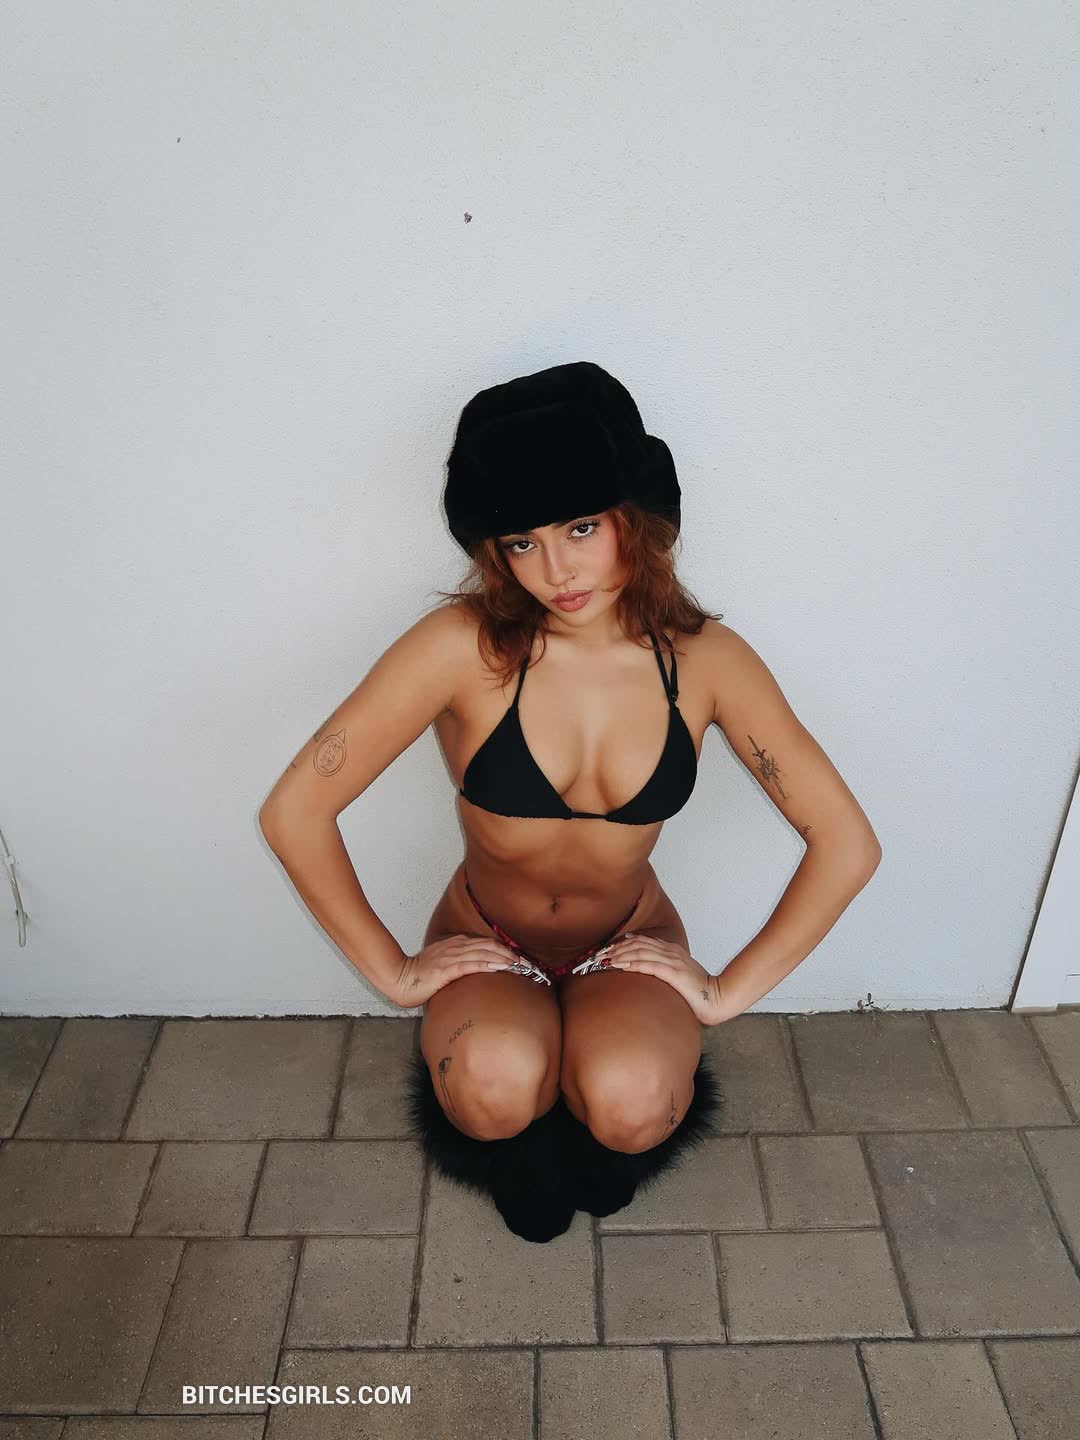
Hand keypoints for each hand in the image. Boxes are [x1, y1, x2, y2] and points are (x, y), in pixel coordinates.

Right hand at [392, 933, 535, 1006]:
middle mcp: (456, 946)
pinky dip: (488, 964)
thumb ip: (458, 965)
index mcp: (455, 944)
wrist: (399, 978)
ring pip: (485, 953)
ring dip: (505, 959)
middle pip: (490, 946)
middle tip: (527, 965)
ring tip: (521, 966)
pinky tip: (500, 967)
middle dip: (511, 954)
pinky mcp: (447, 968)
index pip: (487, 944)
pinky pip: (472, 964)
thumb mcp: (442, 966)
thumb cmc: (419, 977)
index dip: (505, 950)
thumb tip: (475, 973)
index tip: (520, 960)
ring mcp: (451, 956)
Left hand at [601, 931, 733, 1025]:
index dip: (623, 943)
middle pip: (638, 944)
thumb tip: (648, 973)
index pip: (643, 941)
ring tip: (604, 959)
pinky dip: (632, 963)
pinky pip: (649, 965)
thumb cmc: (699, 992)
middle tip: (600, 955)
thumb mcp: (680, 976)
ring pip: (641, 952)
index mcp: (673, 951)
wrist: (719, 998)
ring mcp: (673, 961)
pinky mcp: (674, 973)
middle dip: (616, 948)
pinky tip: (620, 966)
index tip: (608, 948)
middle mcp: (671, 952)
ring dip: (620, 954)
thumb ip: (665, 970)